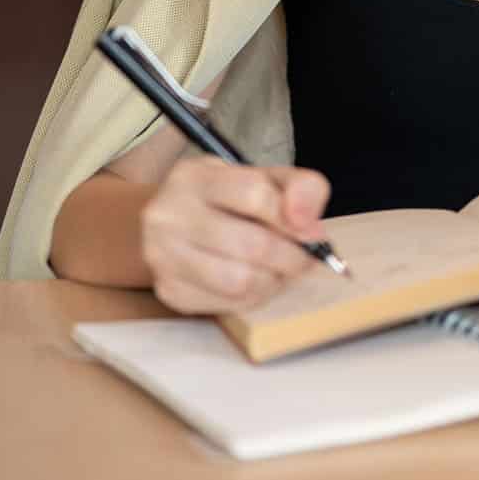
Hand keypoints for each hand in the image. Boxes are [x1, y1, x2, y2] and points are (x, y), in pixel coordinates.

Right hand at [140, 157, 331, 313]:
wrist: (171, 221)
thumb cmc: (224, 197)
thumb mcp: (259, 175)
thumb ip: (297, 188)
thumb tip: (311, 228)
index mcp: (194, 177)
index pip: (254, 194)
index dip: (295, 217)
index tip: (314, 232)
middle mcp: (170, 216)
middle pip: (251, 245)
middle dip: (291, 257)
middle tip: (306, 258)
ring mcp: (164, 257)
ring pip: (240, 281)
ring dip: (274, 280)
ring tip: (280, 269)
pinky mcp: (169, 291)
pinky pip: (228, 304)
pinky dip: (254, 296)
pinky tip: (256, 280)